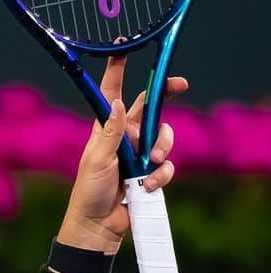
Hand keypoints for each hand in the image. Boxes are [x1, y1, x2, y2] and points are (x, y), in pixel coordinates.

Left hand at [58, 52, 183, 251]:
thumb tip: (118, 104)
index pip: (113, 92)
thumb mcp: (97, 159)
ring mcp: (139, 154)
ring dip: (162, 149)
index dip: (117, 69)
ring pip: (164, 136)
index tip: (123, 46)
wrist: (98, 225)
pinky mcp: (150, 173)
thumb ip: (111, 133)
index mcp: (106, 128)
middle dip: (167, 94)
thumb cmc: (89, 191)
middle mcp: (125, 136)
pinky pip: (166, 165)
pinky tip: (148, 186)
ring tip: (149, 165)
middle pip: (152, 107)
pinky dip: (161, 175)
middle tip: (181, 84)